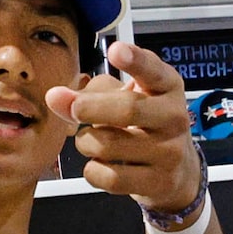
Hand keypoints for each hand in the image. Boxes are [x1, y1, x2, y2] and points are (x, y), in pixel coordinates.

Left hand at [44, 42, 202, 210]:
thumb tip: (55, 98)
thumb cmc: (145, 125)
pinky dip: (93, 170)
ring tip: (93, 140)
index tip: (115, 51)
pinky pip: (109, 177)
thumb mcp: (126, 98)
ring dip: (87, 142)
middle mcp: (174, 118)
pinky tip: (100, 164)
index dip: (135, 60)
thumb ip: (89, 92)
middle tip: (74, 109)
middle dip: (91, 108)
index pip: (154, 71)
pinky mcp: (159, 182)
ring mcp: (169, 152)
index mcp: (167, 88)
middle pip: (128, 109)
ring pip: (108, 145)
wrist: (177, 171)